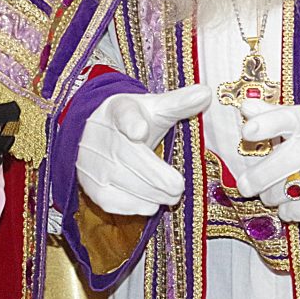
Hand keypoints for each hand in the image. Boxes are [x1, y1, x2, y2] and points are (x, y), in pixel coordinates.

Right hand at [76, 83, 210, 216]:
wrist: (97, 134)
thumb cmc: (134, 121)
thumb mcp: (155, 108)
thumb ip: (180, 103)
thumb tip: (206, 93)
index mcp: (120, 109)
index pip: (124, 114)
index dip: (131, 123)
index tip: (140, 130)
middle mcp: (102, 135)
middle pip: (134, 160)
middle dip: (161, 178)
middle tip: (179, 186)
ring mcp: (95, 162)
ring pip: (128, 184)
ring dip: (154, 194)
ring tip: (170, 195)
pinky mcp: (93, 186)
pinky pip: (117, 201)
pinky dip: (137, 205)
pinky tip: (151, 202)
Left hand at [234, 98, 299, 224]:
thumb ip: (276, 114)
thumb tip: (246, 107)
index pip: (289, 117)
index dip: (267, 125)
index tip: (247, 133)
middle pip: (281, 163)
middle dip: (256, 178)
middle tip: (247, 185)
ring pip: (286, 190)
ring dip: (272, 195)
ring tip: (273, 192)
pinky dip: (289, 211)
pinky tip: (288, 207)